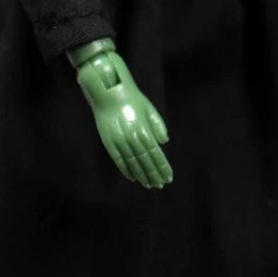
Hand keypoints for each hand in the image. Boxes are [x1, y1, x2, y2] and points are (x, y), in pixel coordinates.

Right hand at [75, 48, 172, 188]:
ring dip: (142, 175)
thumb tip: (164, 142)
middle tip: (160, 185)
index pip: (156, 154)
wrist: (108, 91)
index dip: (162, 167)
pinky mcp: (109, 143)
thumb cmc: (132, 98)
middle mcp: (132, 138)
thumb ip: (158, 126)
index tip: (169, 177)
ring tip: (149, 185)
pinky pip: (119, 161)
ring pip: (133, 164)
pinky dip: (126, 170)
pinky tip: (133, 177)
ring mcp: (119, 142)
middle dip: (154, 174)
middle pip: (145, 162)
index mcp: (144, 130)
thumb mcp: (149, 108)